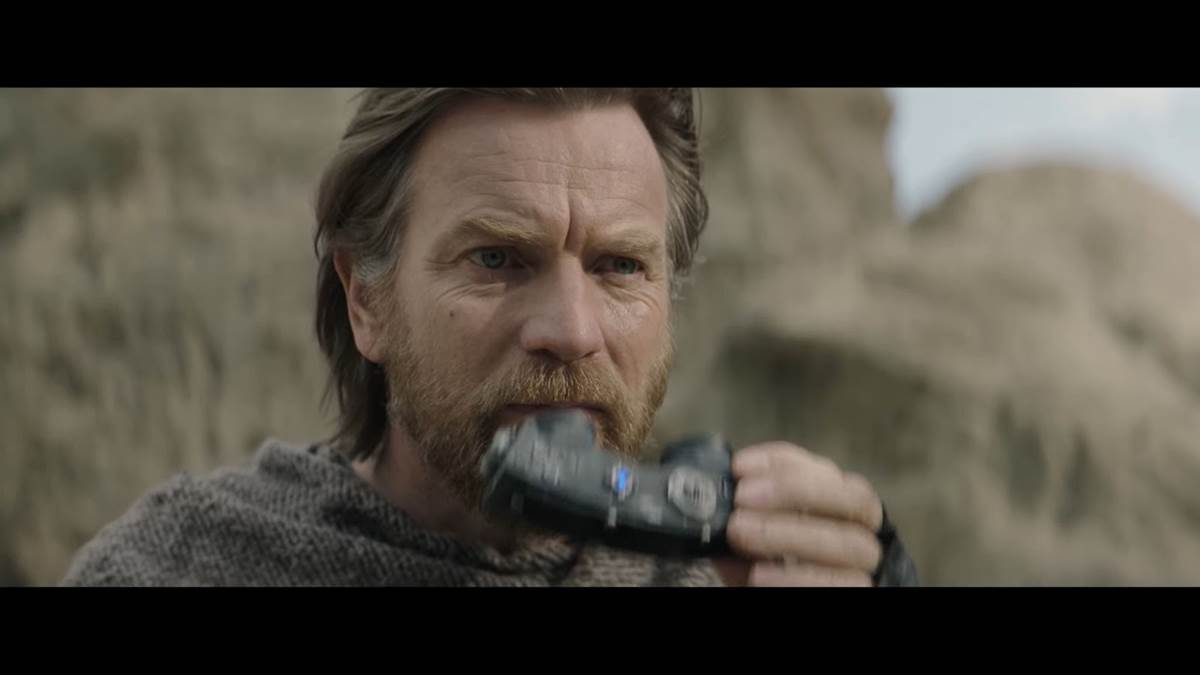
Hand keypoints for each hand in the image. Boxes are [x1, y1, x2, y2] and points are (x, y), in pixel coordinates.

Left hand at [713, 442, 884, 586]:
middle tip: (743, 497)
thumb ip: (742, 521)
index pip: (825, 469)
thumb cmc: (767, 569)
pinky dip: (798, 576)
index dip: (783, 462)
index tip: (739, 467)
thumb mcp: (748, 544)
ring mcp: (866, 563)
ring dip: (789, 533)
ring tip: (741, 533)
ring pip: (848, 541)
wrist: (773, 594)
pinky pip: (844, 584)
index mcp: (838, 503)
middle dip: (794, 490)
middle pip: (853, 497)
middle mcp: (861, 528)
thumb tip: (713, 507)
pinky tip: (761, 574)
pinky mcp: (862, 592)